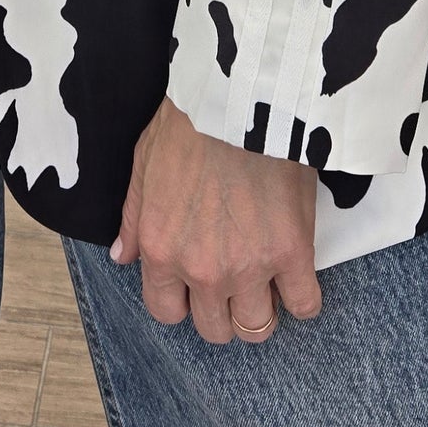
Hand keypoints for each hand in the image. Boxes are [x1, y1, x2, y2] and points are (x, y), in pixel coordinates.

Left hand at [112, 96, 322, 343]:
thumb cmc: (188, 123)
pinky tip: (295, 275)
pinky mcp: (292, 252)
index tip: (195, 284)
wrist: (238, 98)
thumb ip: (134, 219)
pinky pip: (304, 305)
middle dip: (221, 309)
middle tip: (232, 279)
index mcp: (162, 251)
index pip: (166, 312)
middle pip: (214, 328)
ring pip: (256, 327)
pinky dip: (301, 297)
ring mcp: (249, 266)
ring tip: (265, 279)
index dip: (181, 300)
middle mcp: (202, 270)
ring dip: (259, 309)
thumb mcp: (143, 164)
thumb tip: (123, 257)